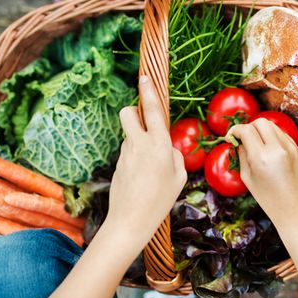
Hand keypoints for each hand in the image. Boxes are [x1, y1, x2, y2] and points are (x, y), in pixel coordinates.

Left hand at [105, 76, 186, 245]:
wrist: (130, 220)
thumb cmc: (160, 200)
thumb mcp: (178, 177)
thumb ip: (175, 156)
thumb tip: (167, 148)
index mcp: (158, 144)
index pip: (153, 110)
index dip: (149, 92)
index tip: (145, 77)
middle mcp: (139, 144)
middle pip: (129, 113)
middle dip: (133, 111)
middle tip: (143, 123)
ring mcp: (125, 153)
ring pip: (130, 136)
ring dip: (138, 142)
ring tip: (149, 170)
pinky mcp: (118, 164)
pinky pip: (129, 153)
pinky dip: (135, 159)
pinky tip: (141, 180)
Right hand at [226, 118, 297, 228]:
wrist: (296, 210)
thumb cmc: (269, 199)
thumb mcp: (248, 178)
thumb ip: (242, 155)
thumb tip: (238, 140)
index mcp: (261, 158)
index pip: (246, 130)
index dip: (234, 130)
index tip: (230, 137)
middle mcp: (278, 149)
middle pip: (260, 122)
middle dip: (249, 127)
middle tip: (244, 139)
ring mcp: (291, 148)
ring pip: (273, 126)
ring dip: (262, 131)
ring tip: (257, 145)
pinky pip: (283, 135)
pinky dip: (273, 137)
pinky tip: (269, 150)